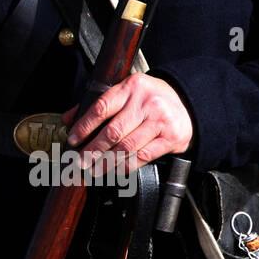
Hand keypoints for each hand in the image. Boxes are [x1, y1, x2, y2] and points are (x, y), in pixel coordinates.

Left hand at [60, 72, 193, 173]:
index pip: (101, 108)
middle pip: (113, 132)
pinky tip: (115, 170)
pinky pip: (143, 157)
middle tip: (79, 162)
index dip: (84, 127)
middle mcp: (146, 103)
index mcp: (131, 87)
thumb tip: (68, 119)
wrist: (190, 104)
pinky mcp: (170, 138)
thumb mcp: (127, 91)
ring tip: (94, 170)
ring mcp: (159, 121)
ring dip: (107, 162)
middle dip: (92, 150)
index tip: (73, 140)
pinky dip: (126, 166)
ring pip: (127, 147)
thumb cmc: (152, 98)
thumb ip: (98, 103)